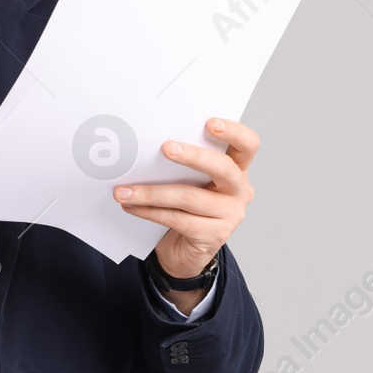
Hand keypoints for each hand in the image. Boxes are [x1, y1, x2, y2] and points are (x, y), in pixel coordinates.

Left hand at [113, 118, 258, 305]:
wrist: (186, 250)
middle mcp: (239, 190)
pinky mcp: (214, 236)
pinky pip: (177, 219)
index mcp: (237, 168)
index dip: (234, 132)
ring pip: (189, 197)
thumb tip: (146, 143)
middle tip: (166, 148)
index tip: (210, 122)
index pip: (248, 145)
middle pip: (223, 168)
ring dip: (151, 192)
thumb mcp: (191, 180)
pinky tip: (131, 206)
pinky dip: (149, 211)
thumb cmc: (186, 206)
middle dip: (193, 156)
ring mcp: (230, 215)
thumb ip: (183, 163)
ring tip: (123, 190)